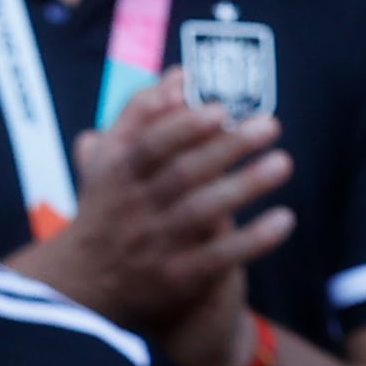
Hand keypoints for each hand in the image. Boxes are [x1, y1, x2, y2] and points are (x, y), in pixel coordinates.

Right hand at [20, 82, 294, 345]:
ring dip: (245, 186)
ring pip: (202, 212)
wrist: (82, 289)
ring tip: (282, 162)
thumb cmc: (108, 209)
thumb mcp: (109, 160)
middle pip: (183, 174)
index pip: (151, 146)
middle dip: (227, 147)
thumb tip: (180, 76)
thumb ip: (141, 114)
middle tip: (270, 125)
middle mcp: (136, 209)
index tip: (221, 110)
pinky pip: (219, 257)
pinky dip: (252, 239)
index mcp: (118, 175)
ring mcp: (156, 245)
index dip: (186, 127)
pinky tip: (284, 219)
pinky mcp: (177, 278)